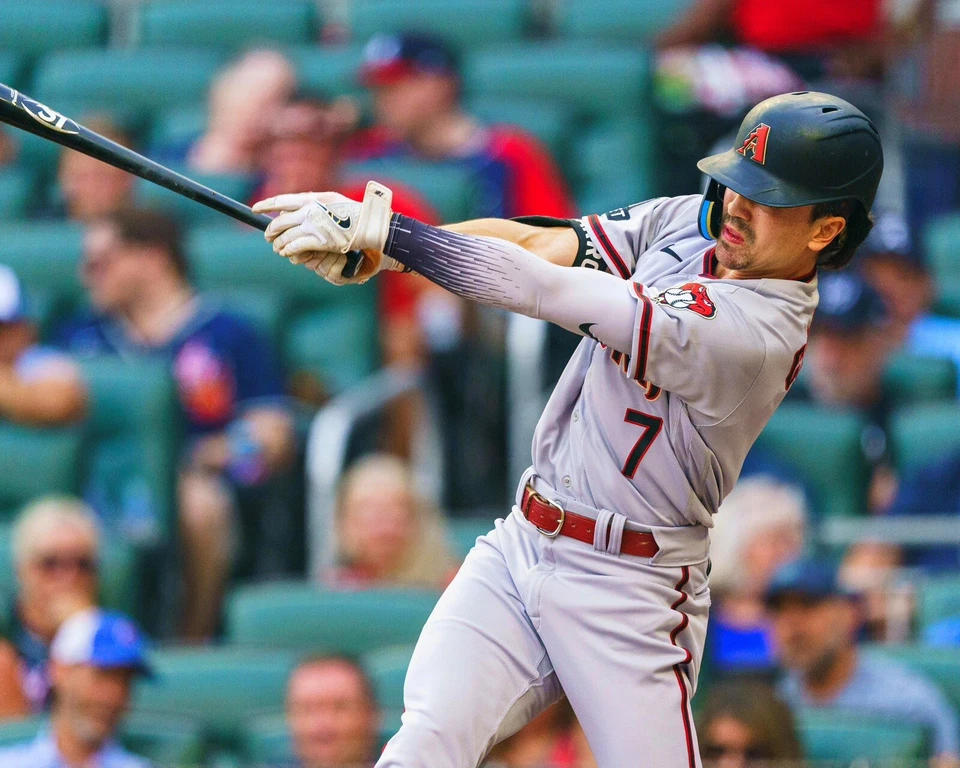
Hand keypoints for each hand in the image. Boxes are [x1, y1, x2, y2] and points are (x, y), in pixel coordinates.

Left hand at [253, 182, 398, 284]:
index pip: (282, 200)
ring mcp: (314, 225)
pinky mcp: (319, 241)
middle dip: (271, 230)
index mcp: (314, 198)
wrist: (372, 227)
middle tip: (268, 236)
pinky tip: (287, 253)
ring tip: (277, 248)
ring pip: (285, 236)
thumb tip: (298, 209)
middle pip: (280, 221)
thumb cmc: (357, 215)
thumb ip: (315, 204)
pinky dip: (289, 250)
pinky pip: (296, 246)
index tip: (255, 208)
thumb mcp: (334, 202)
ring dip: (279, 244)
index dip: (266, 205)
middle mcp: (311, 210)